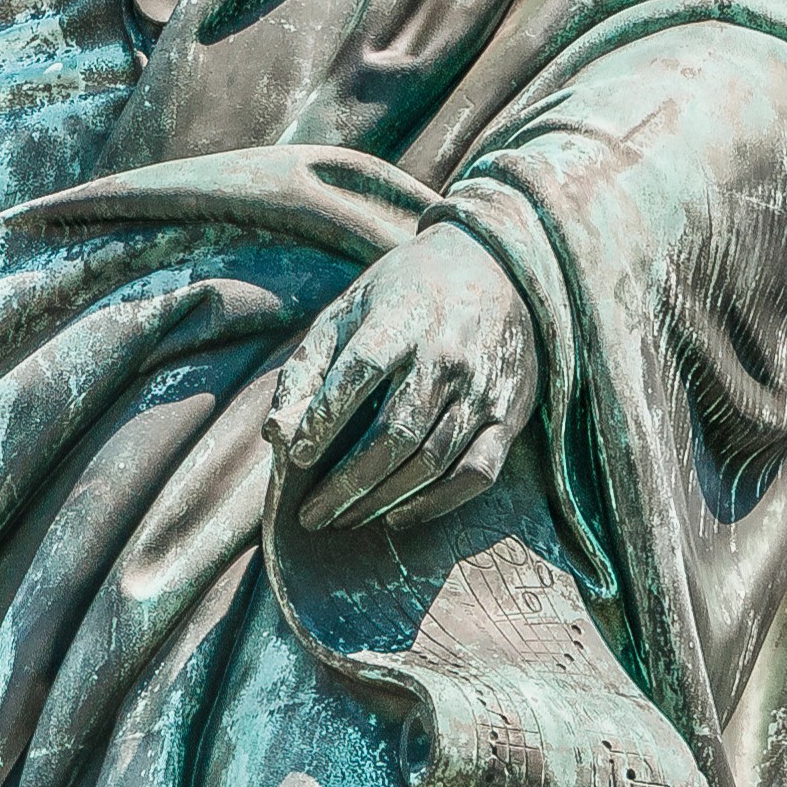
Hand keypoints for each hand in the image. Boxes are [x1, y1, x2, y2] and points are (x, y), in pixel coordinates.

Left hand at [270, 225, 538, 529]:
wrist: (495, 268)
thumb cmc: (404, 295)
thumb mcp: (348, 309)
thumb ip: (307, 368)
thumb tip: (277, 435)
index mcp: (404, 317)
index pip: (359, 373)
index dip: (323, 420)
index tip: (295, 459)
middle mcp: (448, 353)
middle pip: (395, 432)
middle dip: (346, 483)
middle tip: (311, 515)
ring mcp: (483, 385)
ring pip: (432, 460)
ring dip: (382, 500)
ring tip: (344, 519)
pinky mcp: (509, 411)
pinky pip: (476, 473)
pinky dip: (436, 503)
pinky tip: (399, 515)